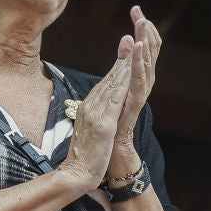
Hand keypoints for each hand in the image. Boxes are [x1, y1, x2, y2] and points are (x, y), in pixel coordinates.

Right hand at [60, 52, 131, 191]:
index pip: (107, 82)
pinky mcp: (102, 124)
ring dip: (125, 63)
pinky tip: (131, 72)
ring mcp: (95, 113)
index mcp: (89, 107)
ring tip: (136, 45)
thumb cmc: (85, 156)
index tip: (127, 45)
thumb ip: (97, 116)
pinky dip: (123, 83)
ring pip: (113, 83)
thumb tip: (103, 107)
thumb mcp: (93, 130)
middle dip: (124, 56)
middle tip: (132, 35)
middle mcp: (91, 106)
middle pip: (110, 78)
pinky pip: (114, 99)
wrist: (75, 174)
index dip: (119, 63)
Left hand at [107, 6, 160, 179]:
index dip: (142, 29)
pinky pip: (137, 80)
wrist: (108, 152)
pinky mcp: (133, 104)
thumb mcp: (113, 88)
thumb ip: (121, 66)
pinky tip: (136, 47)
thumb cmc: (110, 123)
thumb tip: (124, 40)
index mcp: (135, 79)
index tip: (136, 9)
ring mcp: (138, 95)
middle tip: (139, 12)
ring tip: (143, 23)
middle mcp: (141, 85)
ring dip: (144, 43)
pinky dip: (137, 63)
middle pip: (148, 53)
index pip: (143, 48)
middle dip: (145, 31)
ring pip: (145, 64)